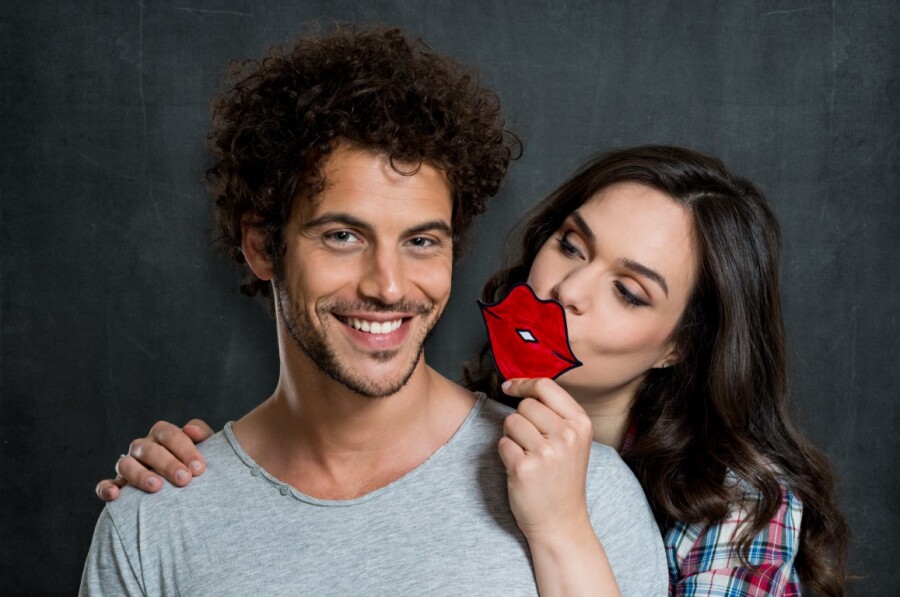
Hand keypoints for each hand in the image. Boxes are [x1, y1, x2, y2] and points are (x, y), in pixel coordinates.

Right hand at [95, 419, 213, 500]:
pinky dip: (106, 488)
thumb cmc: (195, 465)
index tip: (198, 467)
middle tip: (185, 479)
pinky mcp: (117, 486)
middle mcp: (143, 448)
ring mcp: (128, 465)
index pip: (168, 434)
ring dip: (140, 474)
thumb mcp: (205, 448)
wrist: (186, 488)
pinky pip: (104, 485)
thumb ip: (203, 435)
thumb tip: (192, 430)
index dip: (184, 448)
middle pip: (149, 449)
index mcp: (162, 436)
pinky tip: (115, 495)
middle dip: (167, 464)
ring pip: (125, 464)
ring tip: (157, 487)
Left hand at [498, 377, 593, 541]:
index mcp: (581, 424)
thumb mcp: (572, 440)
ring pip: (511, 422)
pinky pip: (502, 444)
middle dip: (520, 420)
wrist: (560, 521)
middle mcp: (567, 435)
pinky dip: (506, 454)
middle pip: (526, 405)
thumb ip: (554, 412)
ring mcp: (546, 452)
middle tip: (531, 444)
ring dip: (512, 437)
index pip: (546, 386)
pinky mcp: (524, 468)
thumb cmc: (562, 477)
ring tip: (528, 456)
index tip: (509, 387)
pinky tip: (521, 469)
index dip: (524, 384)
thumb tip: (516, 384)